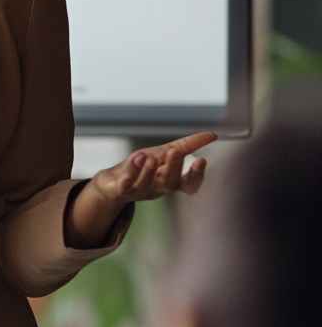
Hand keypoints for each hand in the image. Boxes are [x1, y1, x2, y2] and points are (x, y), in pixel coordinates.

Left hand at [90, 131, 215, 204]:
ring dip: (149, 171)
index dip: (196, 175)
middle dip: (174, 167)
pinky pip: (124, 188)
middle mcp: (157, 189)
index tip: (201, 160)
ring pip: (146, 185)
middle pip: (169, 182)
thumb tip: (213, 134)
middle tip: (175, 152)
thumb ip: (188, 146)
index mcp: (171, 181)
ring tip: (150, 157)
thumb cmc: (143, 166)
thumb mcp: (165, 153)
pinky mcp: (120, 190)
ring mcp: (138, 191)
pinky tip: (126, 175)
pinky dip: (126, 181)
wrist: (112, 181)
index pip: (189, 184)